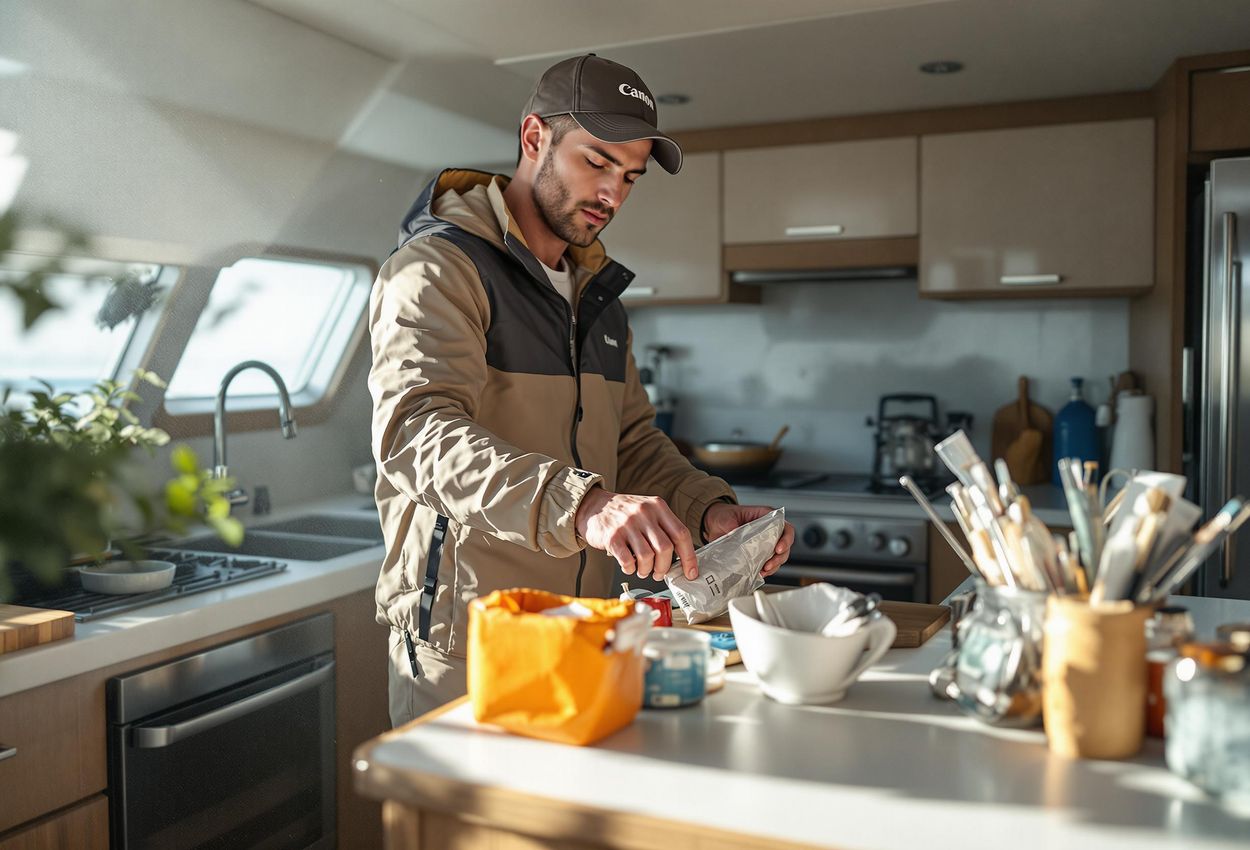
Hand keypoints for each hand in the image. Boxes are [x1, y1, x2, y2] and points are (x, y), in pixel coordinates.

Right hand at [575, 488, 698, 580]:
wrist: (593, 506)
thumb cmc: (623, 513)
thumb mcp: (647, 510)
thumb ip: (663, 528)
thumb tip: (680, 558)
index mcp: (658, 506)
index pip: (681, 534)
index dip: (689, 557)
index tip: (690, 572)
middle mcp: (644, 513)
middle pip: (665, 548)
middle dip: (664, 567)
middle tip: (659, 573)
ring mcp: (627, 524)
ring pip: (647, 557)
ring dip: (646, 570)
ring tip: (642, 570)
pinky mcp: (612, 536)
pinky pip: (628, 560)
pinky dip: (630, 569)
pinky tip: (628, 566)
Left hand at [702, 503, 794, 576]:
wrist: (714, 524)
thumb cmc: (724, 515)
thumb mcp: (726, 517)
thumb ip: (731, 525)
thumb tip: (734, 536)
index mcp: (766, 517)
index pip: (785, 527)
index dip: (786, 539)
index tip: (778, 549)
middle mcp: (769, 530)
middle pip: (785, 545)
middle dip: (780, 557)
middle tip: (769, 565)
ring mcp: (764, 543)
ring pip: (778, 556)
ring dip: (774, 566)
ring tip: (764, 571)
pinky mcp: (757, 554)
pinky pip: (767, 563)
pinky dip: (765, 570)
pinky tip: (759, 573)